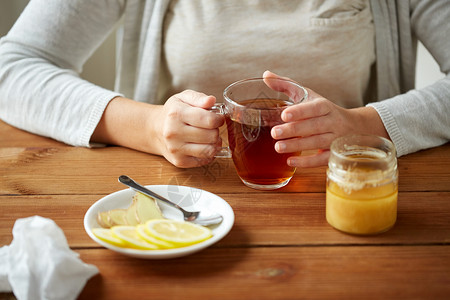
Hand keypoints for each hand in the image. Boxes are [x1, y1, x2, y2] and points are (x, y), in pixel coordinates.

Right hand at [156, 90, 223, 167]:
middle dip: (216, 131)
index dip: (219, 120)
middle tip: (211, 128)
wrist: (155, 129)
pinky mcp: (179, 161)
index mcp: (176, 114)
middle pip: (211, 136)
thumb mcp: (183, 98)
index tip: (218, 119)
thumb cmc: (173, 113)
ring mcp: (175, 149)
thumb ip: (199, 98)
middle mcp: (174, 132)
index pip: (209, 120)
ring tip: (209, 138)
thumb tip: (211, 100)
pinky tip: (203, 146)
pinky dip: (208, 154)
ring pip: (209, 150)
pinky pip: (203, 160)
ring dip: (214, 144)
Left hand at [264, 71, 388, 167]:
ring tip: (278, 147)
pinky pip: (322, 159)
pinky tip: (290, 162)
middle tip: (274, 133)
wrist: (355, 127)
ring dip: (297, 146)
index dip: (300, 111)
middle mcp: (333, 122)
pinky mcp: (334, 154)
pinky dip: (307, 162)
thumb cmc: (324, 110)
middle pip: (314, 126)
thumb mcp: (309, 95)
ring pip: (317, 142)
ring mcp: (335, 139)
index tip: (284, 114)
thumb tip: (266, 75)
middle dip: (293, 130)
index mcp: (325, 106)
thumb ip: (287, 85)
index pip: (315, 108)